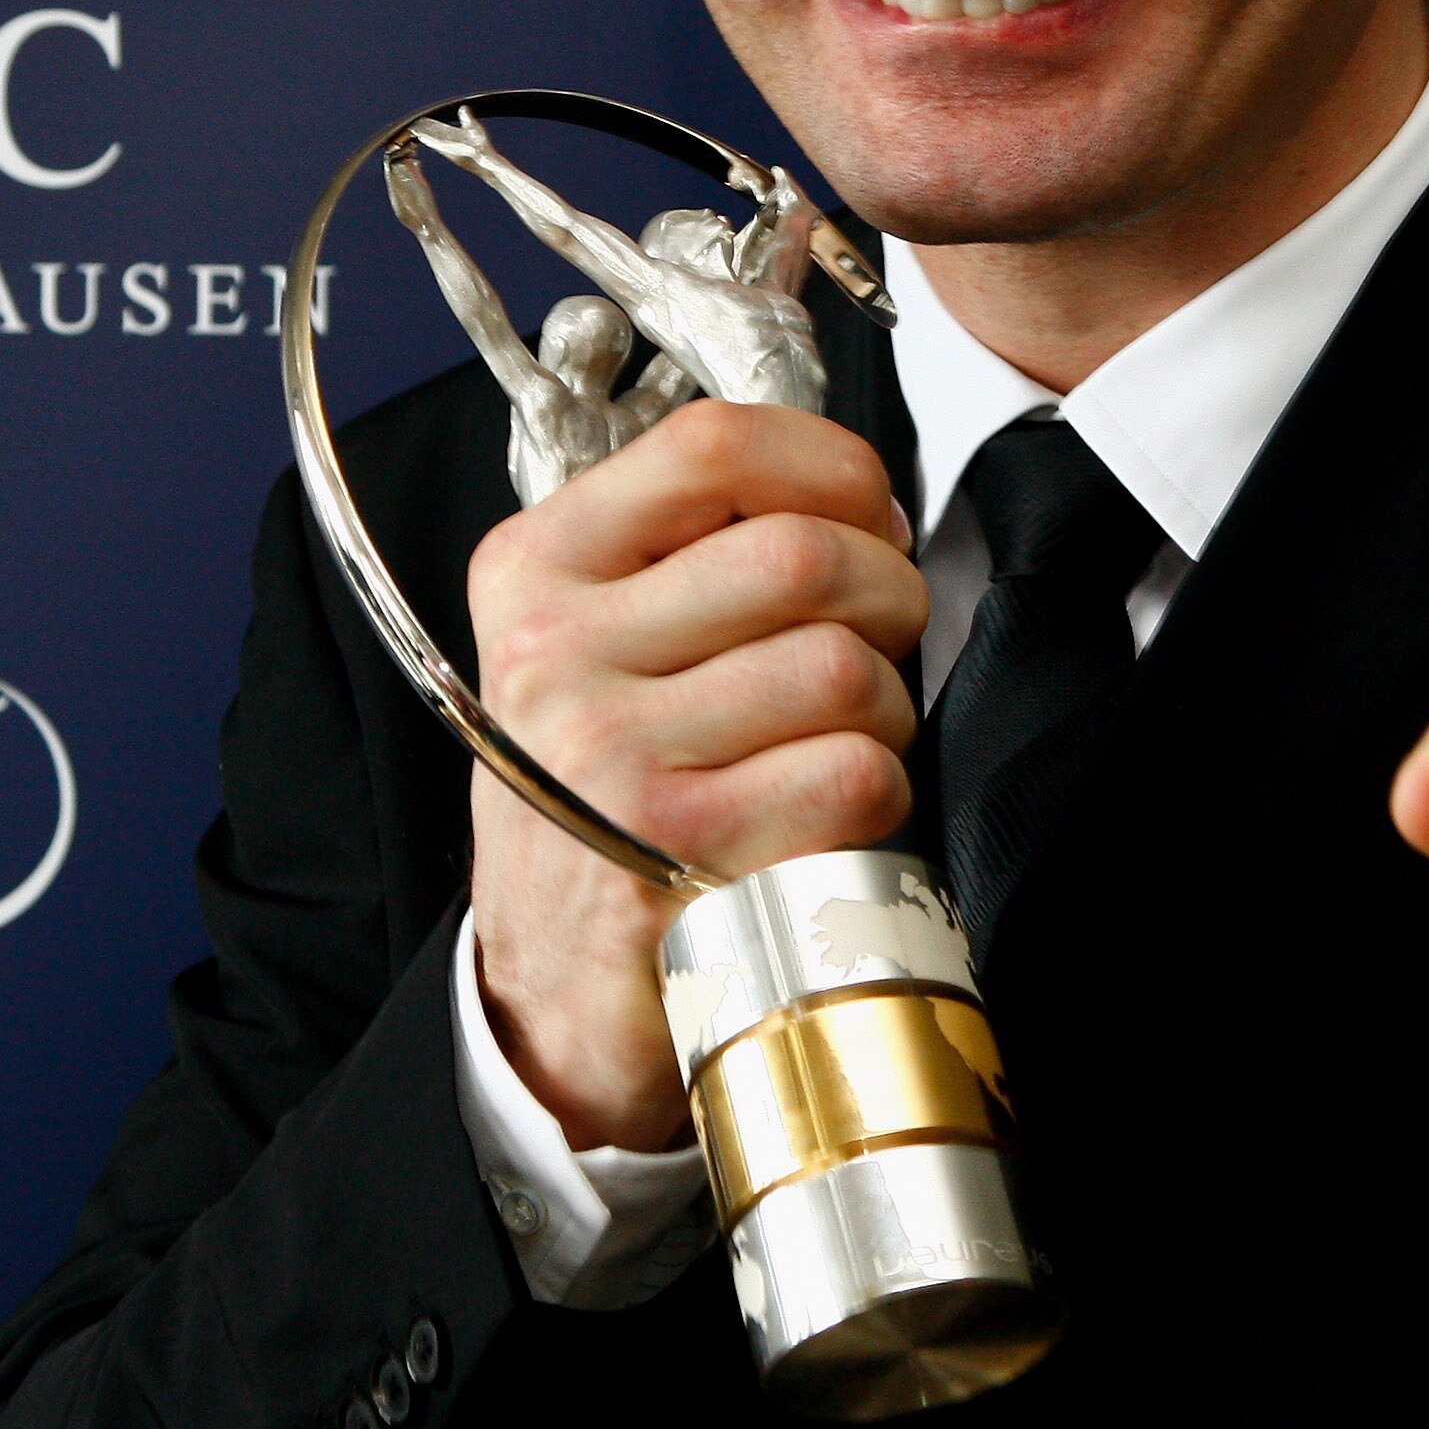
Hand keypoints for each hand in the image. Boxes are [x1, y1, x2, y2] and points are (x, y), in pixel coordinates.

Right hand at [465, 402, 924, 1150]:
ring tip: (851, 736)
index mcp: (538, 568)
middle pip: (803, 553)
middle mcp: (557, 651)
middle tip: (885, 636)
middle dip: (891, 592)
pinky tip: (835, 810)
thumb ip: (689, 550)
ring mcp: (609, 753)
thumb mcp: (593, 642)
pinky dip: (881, 791)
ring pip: (842, 667)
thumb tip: (856, 493)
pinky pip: (851, 772)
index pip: (713, 444)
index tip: (869, 513)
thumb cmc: (602, 793)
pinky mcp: (673, 851)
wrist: (549, 983)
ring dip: (890, 705)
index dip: (832, 466)